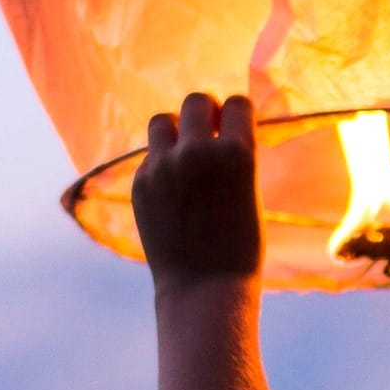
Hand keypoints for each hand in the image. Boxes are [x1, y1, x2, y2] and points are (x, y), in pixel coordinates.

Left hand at [133, 92, 260, 281]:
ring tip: (183, 152)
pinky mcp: (140, 183)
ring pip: (162, 120)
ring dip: (175, 129)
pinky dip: (161, 163)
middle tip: (208, 134)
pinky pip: (150, 155)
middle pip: (195, 101)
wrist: (205, 287)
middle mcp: (199, 152)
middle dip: (204, 113)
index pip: (236, 103)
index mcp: (238, 153)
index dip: (236, 114)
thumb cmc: (240, 243)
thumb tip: (214, 124)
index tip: (234, 128)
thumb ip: (232, 154)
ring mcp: (165, 167)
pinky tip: (171, 189)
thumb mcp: (249, 189)